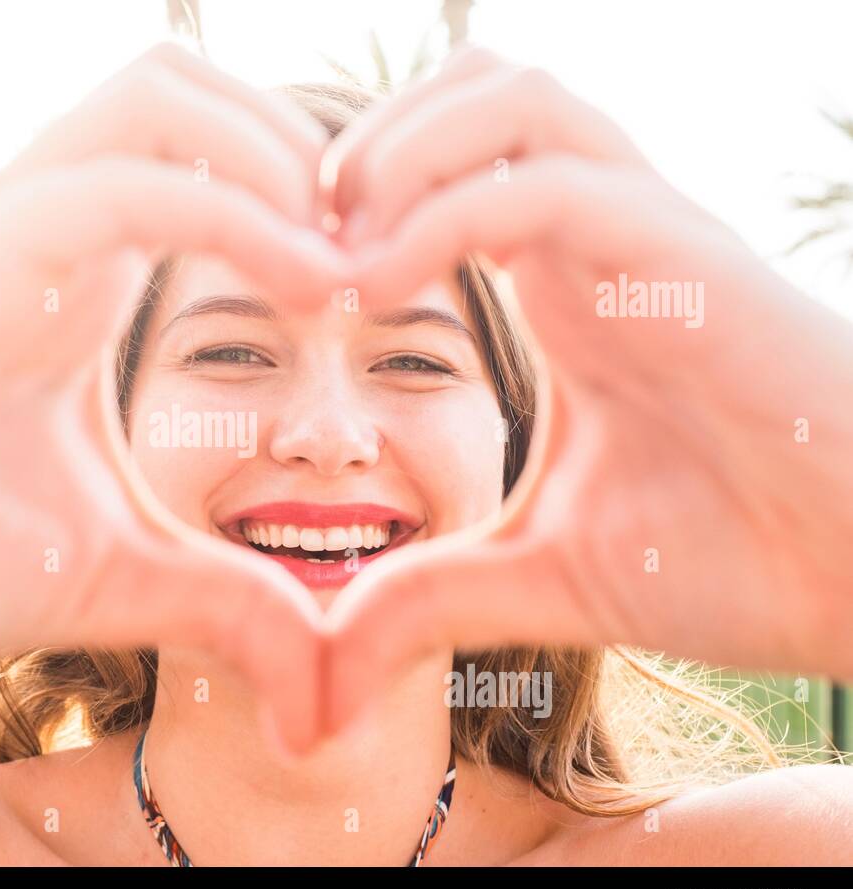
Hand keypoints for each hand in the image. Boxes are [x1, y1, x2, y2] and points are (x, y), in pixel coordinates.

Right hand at [0, 43, 348, 752]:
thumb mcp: (115, 578)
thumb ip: (227, 602)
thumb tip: (325, 679)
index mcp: (79, 277)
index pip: (211, 159)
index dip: (316, 200)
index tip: (387, 286)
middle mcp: (46, 231)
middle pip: (193, 88)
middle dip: (312, 146)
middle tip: (381, 253)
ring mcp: (2, 229)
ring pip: (160, 94)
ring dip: (279, 155)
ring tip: (344, 263)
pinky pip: (125, 182)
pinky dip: (238, 212)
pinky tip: (311, 286)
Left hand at [319, 46, 852, 734]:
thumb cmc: (733, 560)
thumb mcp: (541, 575)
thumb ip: (429, 598)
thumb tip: (325, 666)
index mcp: (566, 280)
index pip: (452, 161)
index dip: (353, 196)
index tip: (288, 282)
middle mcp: (601, 235)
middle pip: (476, 88)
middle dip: (366, 142)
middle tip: (300, 243)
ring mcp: (647, 236)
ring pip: (514, 98)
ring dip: (400, 152)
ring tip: (337, 252)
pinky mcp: (685, 263)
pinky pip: (550, 183)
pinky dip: (445, 212)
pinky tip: (377, 288)